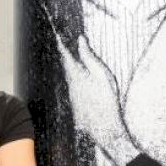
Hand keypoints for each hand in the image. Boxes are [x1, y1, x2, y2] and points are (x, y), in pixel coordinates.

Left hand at [54, 34, 133, 164]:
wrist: (106, 129)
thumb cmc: (107, 100)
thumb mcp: (102, 75)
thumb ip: (89, 57)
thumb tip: (81, 41)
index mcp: (76, 75)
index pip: (65, 56)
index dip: (62, 45)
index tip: (58, 36)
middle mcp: (70, 85)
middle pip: (67, 68)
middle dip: (68, 58)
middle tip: (67, 47)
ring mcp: (72, 97)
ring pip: (71, 80)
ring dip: (74, 71)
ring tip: (78, 63)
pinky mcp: (76, 106)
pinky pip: (75, 91)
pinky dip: (78, 84)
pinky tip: (87, 86)